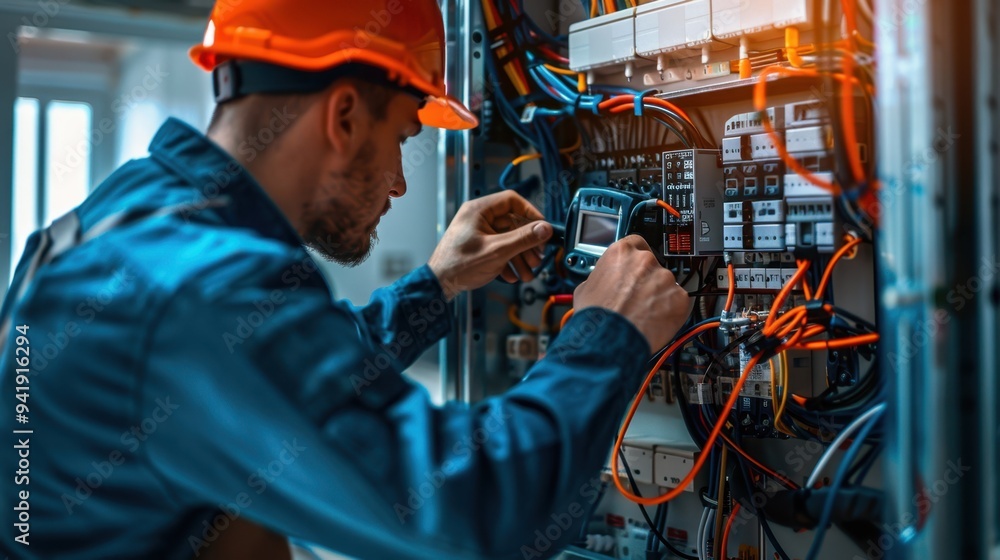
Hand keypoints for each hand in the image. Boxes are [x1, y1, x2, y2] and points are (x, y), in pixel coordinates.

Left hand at [428, 191, 552, 300]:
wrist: (440, 285)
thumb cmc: (460, 265)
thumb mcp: (498, 251)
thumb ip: (524, 239)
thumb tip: (545, 229)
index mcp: (479, 210)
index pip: (512, 200)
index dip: (530, 213)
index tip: (542, 229)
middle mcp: (478, 218)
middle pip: (512, 223)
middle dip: (526, 243)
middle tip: (537, 258)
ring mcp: (477, 232)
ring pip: (507, 238)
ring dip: (520, 256)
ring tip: (527, 273)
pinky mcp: (477, 246)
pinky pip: (499, 248)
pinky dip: (508, 261)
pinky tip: (512, 275)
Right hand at [573, 235, 690, 352]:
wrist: (607, 338)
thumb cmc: (595, 315)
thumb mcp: (585, 287)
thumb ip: (602, 277)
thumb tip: (604, 281)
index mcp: (621, 252)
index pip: (636, 243)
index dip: (636, 258)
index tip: (635, 268)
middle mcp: (645, 260)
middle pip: (652, 265)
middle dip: (647, 280)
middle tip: (637, 297)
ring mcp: (665, 278)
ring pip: (666, 284)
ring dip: (659, 296)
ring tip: (644, 314)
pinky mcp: (679, 298)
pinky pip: (679, 301)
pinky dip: (671, 311)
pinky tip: (656, 321)